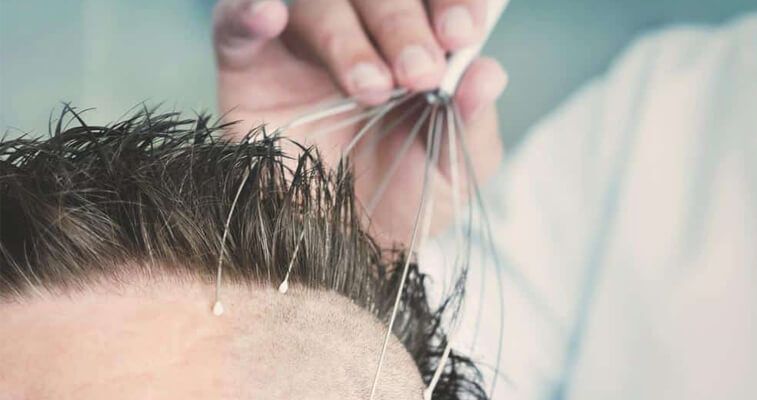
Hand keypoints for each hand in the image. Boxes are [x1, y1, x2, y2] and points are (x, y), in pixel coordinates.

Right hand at [214, 0, 506, 244]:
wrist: (335, 251)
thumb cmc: (399, 204)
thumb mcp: (452, 174)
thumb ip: (474, 122)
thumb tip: (488, 72)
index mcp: (414, 47)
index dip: (450, 1)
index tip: (461, 35)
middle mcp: (360, 36)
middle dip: (403, 25)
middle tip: (418, 74)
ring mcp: (301, 48)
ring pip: (318, 3)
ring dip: (346, 38)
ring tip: (371, 89)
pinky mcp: (248, 66)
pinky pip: (235, 20)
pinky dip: (249, 11)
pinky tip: (269, 17)